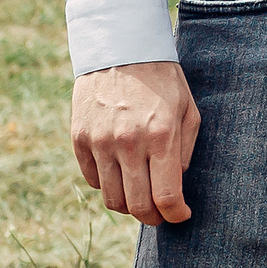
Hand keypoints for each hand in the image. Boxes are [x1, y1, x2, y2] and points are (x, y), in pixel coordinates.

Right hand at [71, 61, 201, 225]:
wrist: (120, 49)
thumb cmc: (162, 80)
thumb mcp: (187, 108)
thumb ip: (185, 148)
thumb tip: (176, 183)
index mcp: (160, 135)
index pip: (166, 195)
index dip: (176, 214)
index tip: (181, 216)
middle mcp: (127, 143)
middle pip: (136, 205)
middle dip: (153, 218)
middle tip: (161, 216)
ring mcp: (99, 142)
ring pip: (111, 198)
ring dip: (128, 206)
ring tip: (142, 199)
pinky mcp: (79, 139)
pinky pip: (92, 180)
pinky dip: (108, 185)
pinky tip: (121, 175)